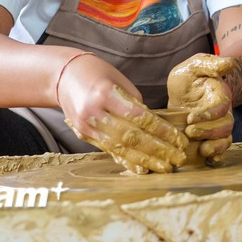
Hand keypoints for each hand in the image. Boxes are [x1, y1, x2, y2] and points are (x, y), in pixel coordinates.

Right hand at [56, 54, 187, 173]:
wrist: (64, 76)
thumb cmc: (97, 73)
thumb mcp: (120, 80)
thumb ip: (136, 103)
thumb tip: (154, 125)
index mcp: (106, 93)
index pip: (139, 117)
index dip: (160, 131)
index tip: (178, 139)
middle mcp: (94, 112)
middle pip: (130, 136)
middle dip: (157, 149)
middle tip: (177, 158)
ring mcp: (86, 126)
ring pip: (120, 147)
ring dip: (145, 160)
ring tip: (164, 167)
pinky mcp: (83, 134)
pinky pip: (108, 149)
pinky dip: (126, 160)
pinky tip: (142, 168)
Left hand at [167, 53, 236, 161]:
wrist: (182, 92)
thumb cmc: (188, 77)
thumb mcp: (193, 66)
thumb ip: (210, 64)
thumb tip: (230, 64)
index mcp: (220, 94)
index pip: (222, 106)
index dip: (209, 114)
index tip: (189, 117)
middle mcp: (223, 112)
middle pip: (226, 126)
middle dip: (209, 131)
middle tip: (189, 132)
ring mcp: (218, 126)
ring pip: (226, 140)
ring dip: (215, 146)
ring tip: (200, 150)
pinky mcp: (211, 138)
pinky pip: (221, 150)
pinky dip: (218, 157)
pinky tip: (208, 160)